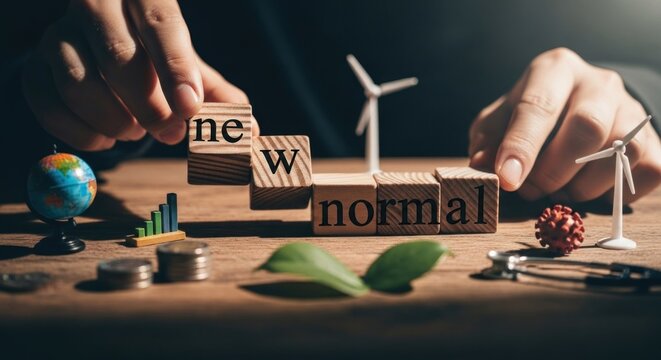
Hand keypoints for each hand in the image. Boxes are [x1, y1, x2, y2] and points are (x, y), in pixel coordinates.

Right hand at [22, 0, 254, 150]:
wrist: (105, 54)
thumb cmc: (157, 62)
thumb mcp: (193, 74)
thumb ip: (221, 99)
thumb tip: (249, 131)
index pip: (161, 22)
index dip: (177, 67)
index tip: (190, 109)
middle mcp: (96, 6)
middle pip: (117, 54)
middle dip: (149, 106)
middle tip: (170, 134)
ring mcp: (59, 35)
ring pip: (78, 82)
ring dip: (114, 121)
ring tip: (135, 131)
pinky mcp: (35, 66)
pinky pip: (47, 102)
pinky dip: (80, 132)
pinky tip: (105, 139)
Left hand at [469, 47, 660, 203]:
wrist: (584, 104)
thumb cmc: (532, 115)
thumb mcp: (500, 119)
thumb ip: (488, 140)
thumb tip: (483, 165)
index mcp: (554, 70)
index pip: (538, 106)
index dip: (521, 147)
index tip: (507, 179)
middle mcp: (598, 83)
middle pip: (587, 126)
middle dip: (554, 170)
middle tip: (532, 190)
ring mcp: (631, 109)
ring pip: (620, 153)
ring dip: (583, 186)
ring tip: (559, 190)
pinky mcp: (653, 139)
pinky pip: (646, 171)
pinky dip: (615, 193)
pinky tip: (591, 190)